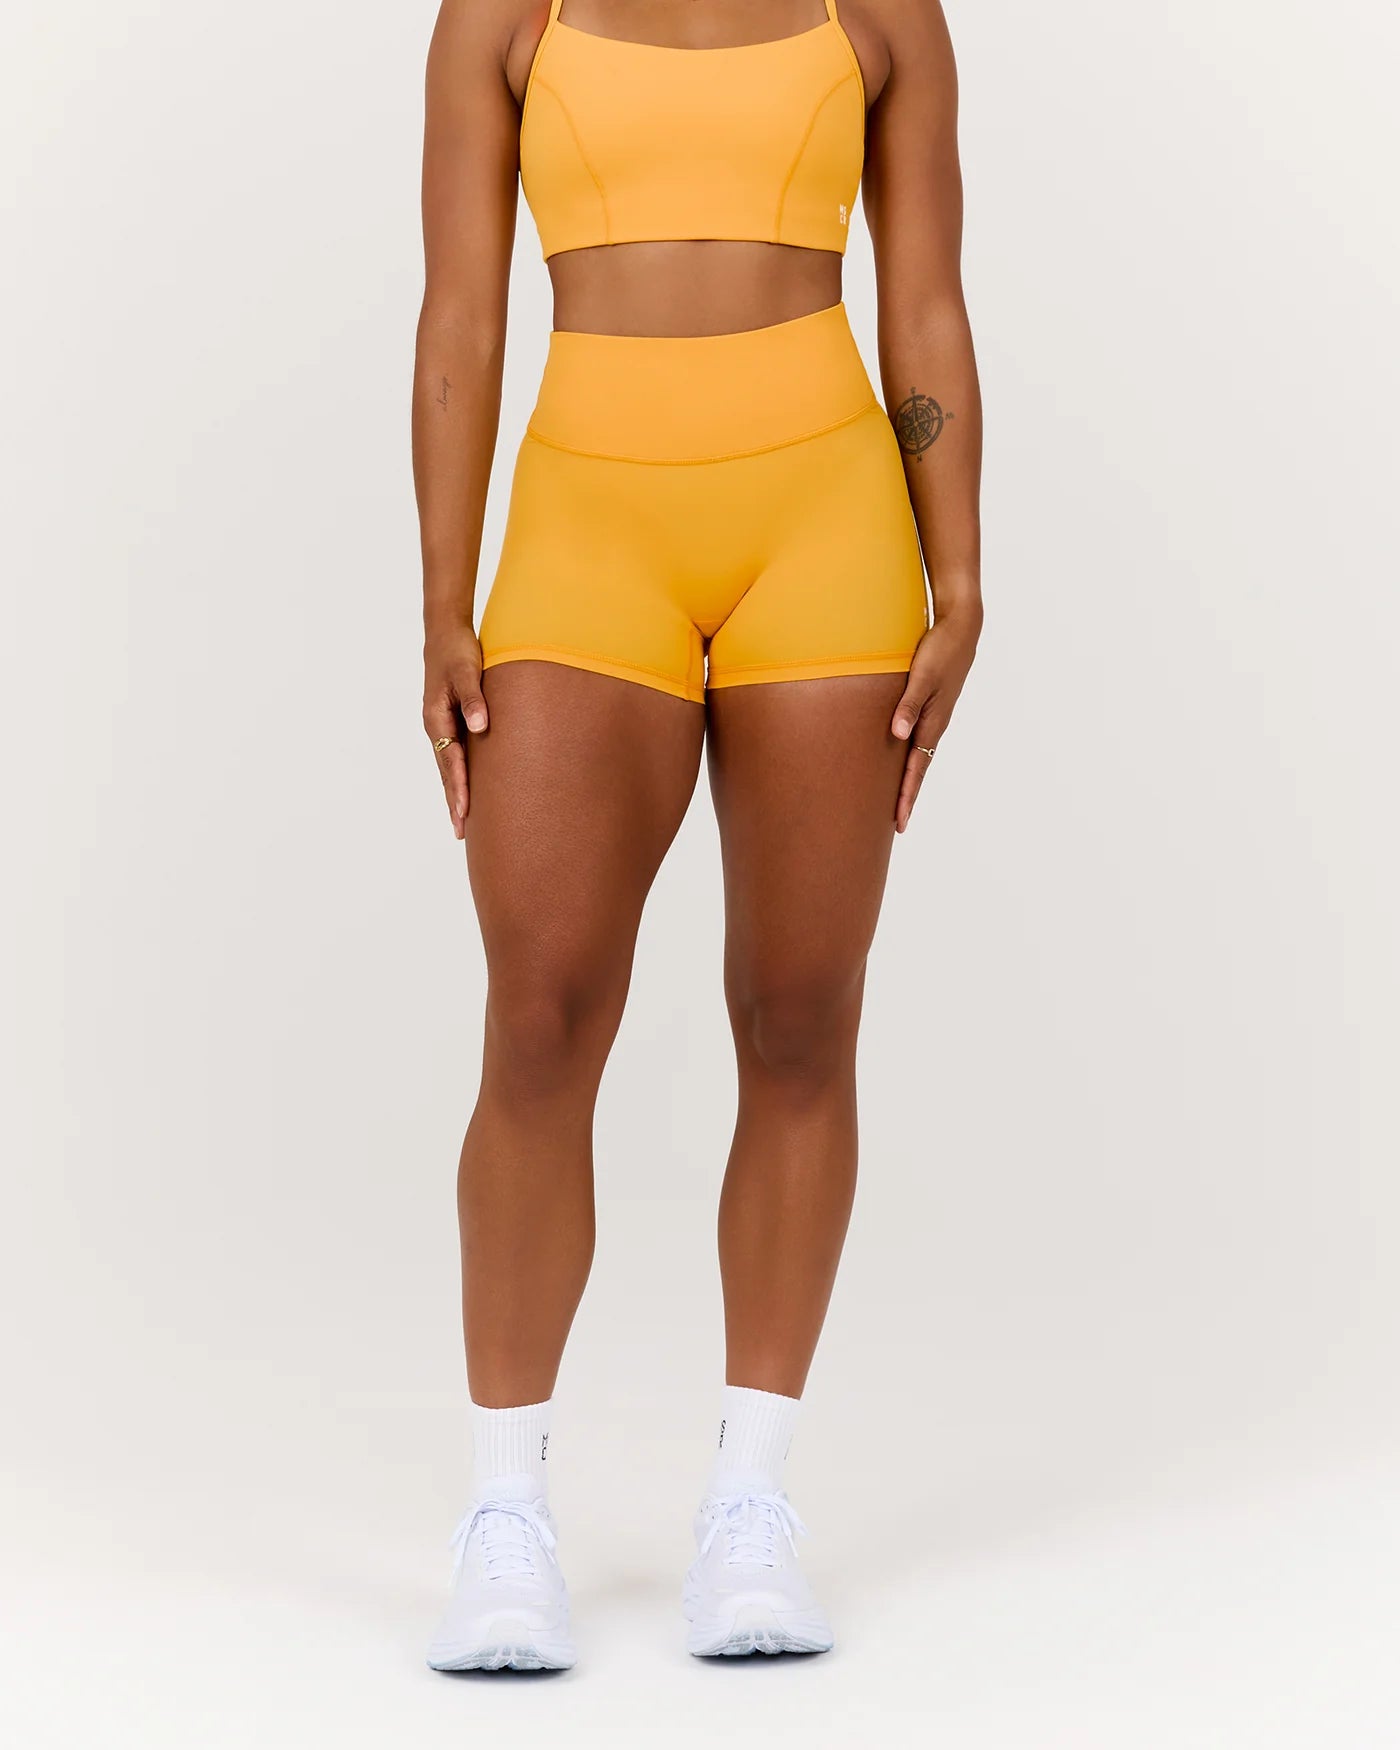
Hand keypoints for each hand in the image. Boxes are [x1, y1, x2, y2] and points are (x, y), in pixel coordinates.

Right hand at [423, 625, 488, 838]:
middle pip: (445, 771)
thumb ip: (474, 699)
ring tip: (462, 821)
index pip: (450, 760)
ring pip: (447, 767)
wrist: (445, 634)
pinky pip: (452, 756)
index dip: (458, 787)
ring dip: (454, 793)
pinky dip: (458, 776)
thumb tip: (480, 727)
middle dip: (453, 801)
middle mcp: (435, 726)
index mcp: (436, 717)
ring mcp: (440, 726)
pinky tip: (465, 789)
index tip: (465, 810)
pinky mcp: (449, 723)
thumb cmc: (458, 651)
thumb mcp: (467, 671)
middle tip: (461, 832)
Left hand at [890, 608, 981, 832]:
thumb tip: (899, 734)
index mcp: (933, 722)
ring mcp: (934, 716)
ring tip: (897, 798)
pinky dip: (908, 756)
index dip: (906, 795)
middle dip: (907, 796)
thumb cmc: (940, 650)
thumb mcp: (922, 675)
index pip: (916, 769)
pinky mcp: (931, 705)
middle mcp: (935, 724)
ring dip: (908, 778)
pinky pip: (917, 739)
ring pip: (918, 755)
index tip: (899, 821)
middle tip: (896, 824)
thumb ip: (908, 704)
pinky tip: (900, 758)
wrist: (961, 627)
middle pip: (918, 770)